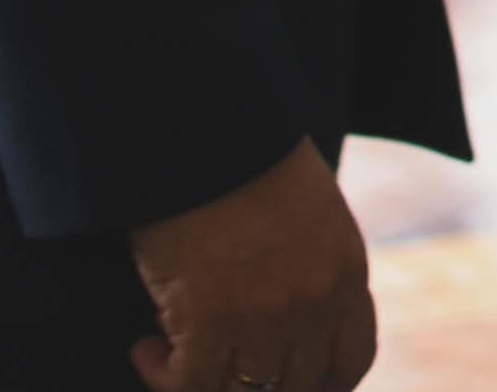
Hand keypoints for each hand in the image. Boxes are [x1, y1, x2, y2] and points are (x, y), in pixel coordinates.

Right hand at [128, 138, 373, 391]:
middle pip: (299, 387)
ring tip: (170, 361)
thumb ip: (311, 265)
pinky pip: (189, 385)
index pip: (351, 359)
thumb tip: (286, 314)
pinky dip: (161, 377)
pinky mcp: (210, 318)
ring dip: (203, 387)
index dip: (320, 385)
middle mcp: (315, 302)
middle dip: (257, 391)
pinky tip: (145, 348)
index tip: (285, 383)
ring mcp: (267, 315)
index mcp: (346, 271)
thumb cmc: (246, 160)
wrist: (209, 130)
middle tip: (218, 377)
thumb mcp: (308, 212)